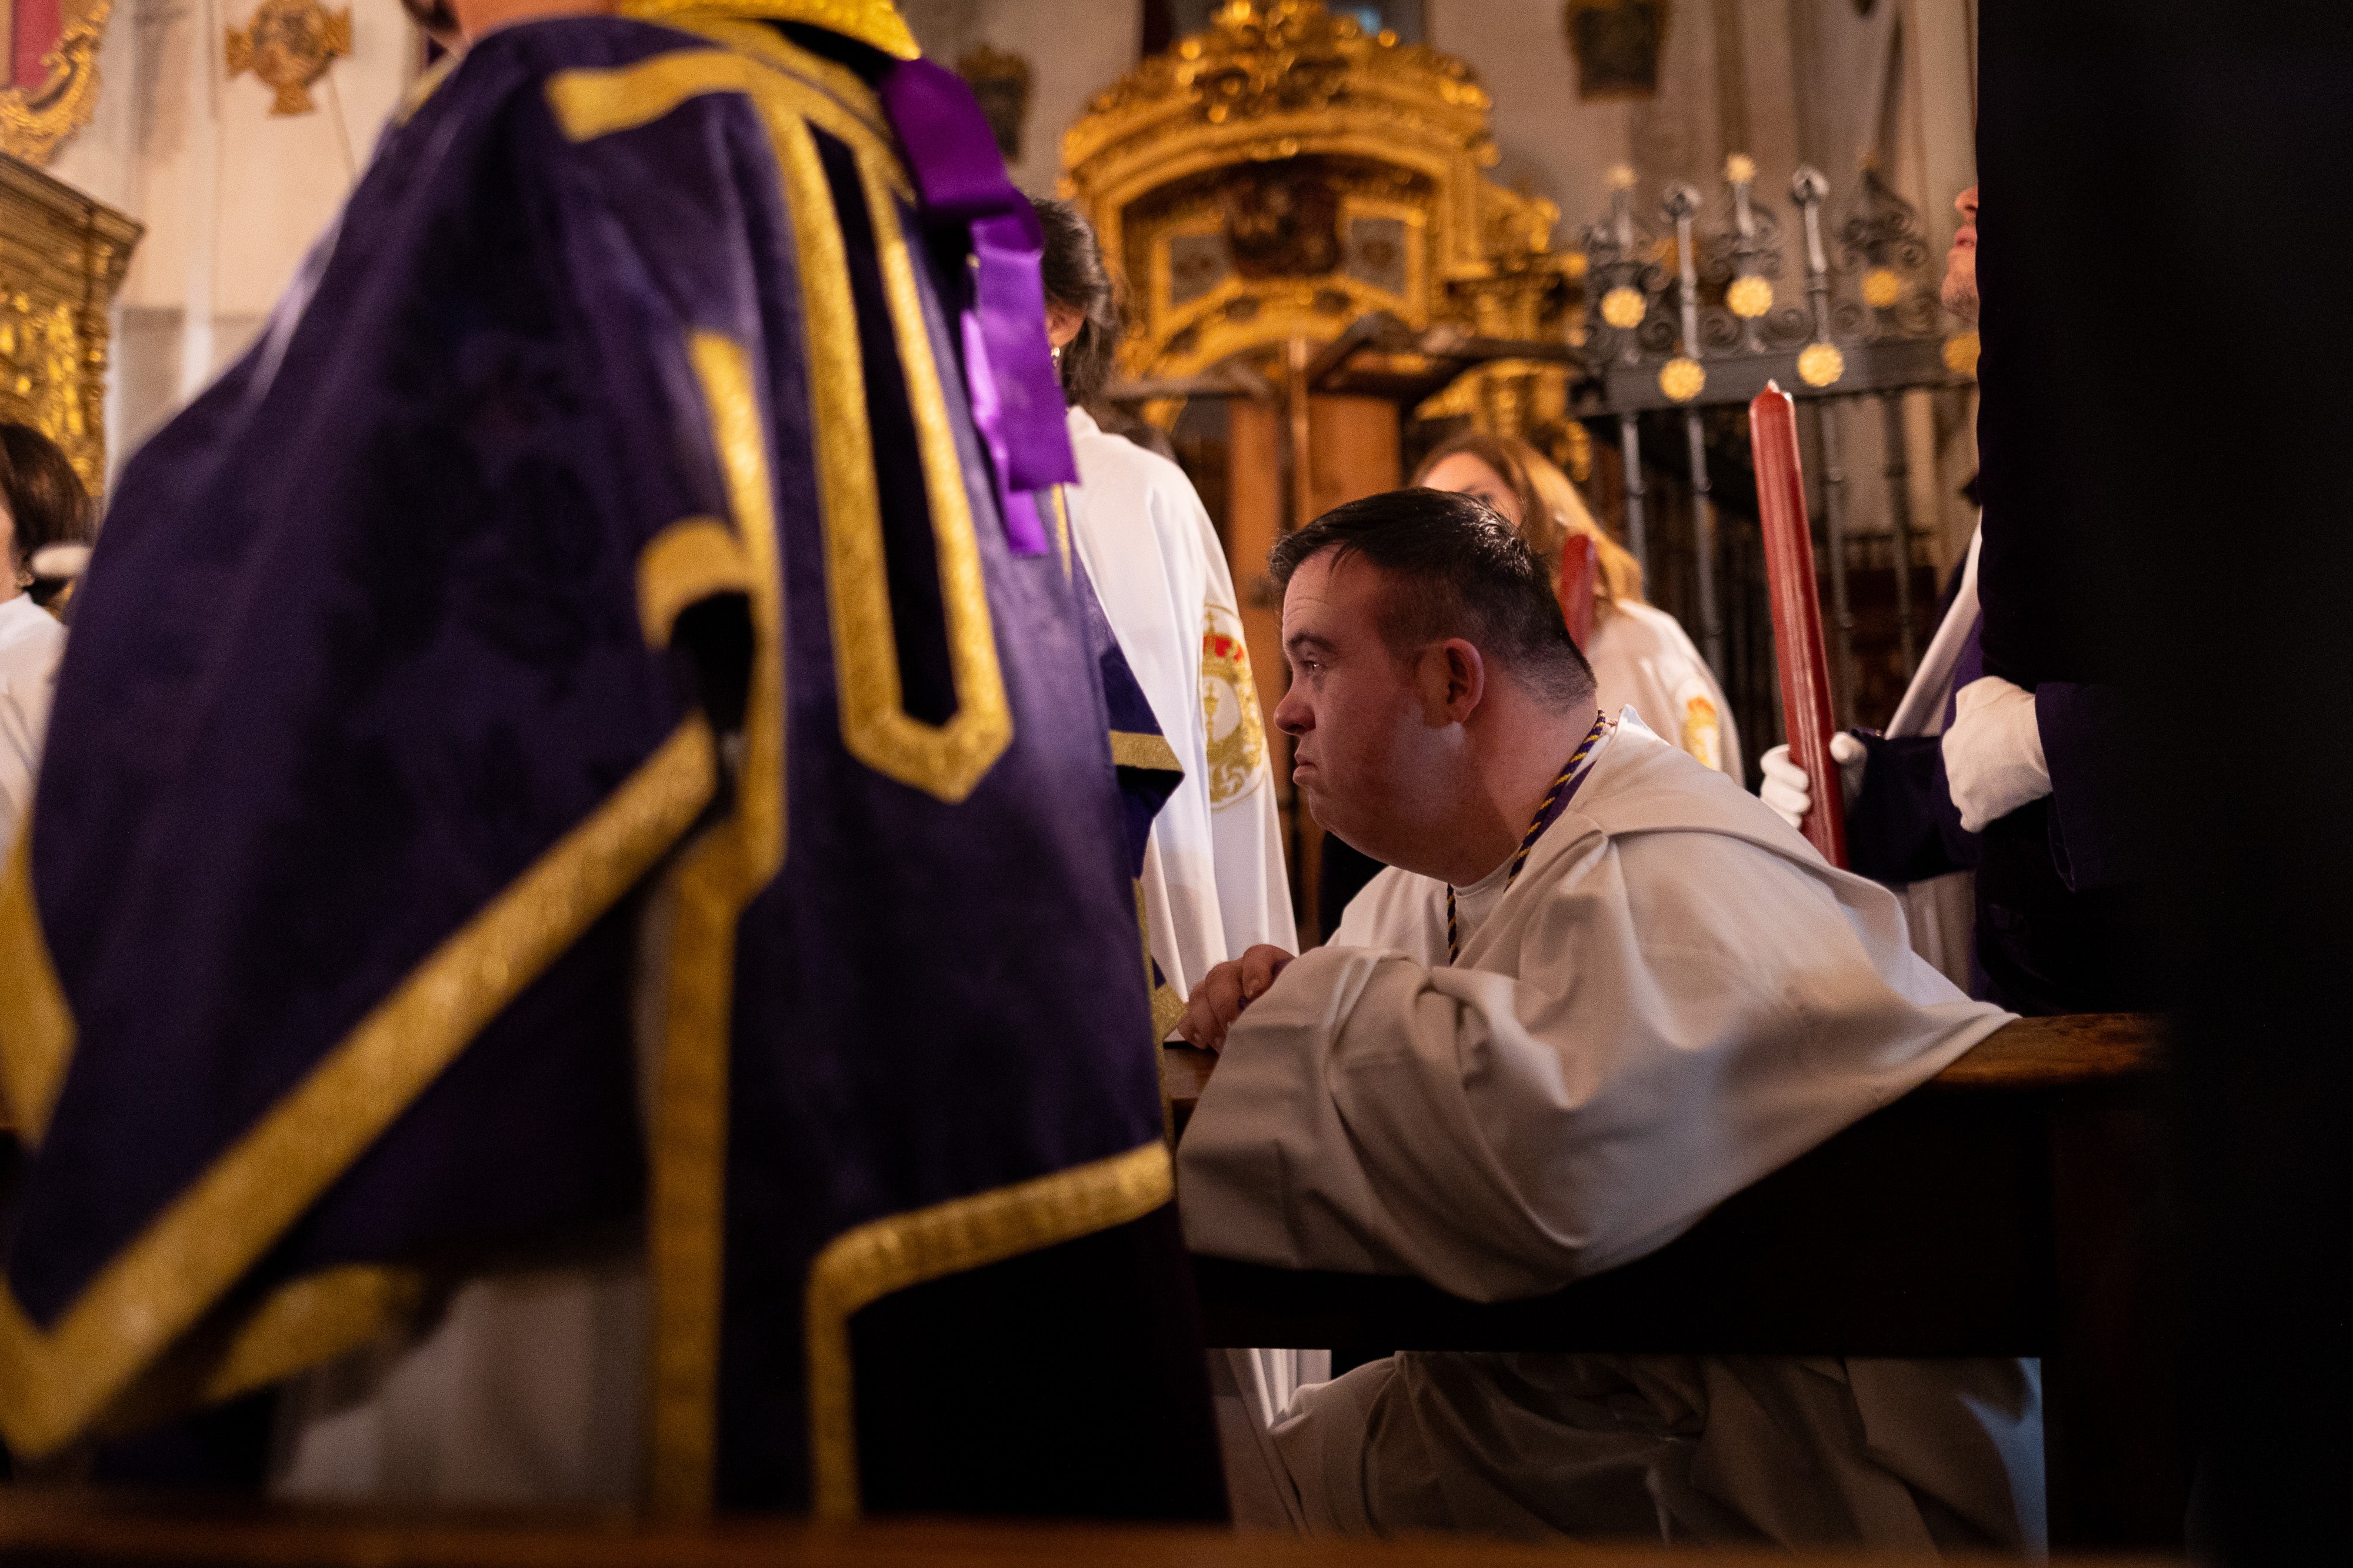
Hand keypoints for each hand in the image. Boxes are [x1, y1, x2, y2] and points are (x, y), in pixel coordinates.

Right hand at [1174, 945, 1295, 1054]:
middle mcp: (1238, 971)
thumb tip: (1288, 1018)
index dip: (1253, 972)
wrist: (1289, 1025)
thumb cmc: (1298, 1012)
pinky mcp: (1203, 1010)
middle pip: (1220, 975)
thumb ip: (1297, 1002)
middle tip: (1236, 1027)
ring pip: (1199, 993)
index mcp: (1267, 963)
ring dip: (1208, 1021)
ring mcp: (1216, 989)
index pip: (1256, 956)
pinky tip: (1204, 1044)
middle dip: (1225, 1004)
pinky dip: (1192, 1029)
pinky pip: (1186, 1015)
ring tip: (1224, 1045)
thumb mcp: (1303, 1002)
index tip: (1256, 995)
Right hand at [1758, 733, 1865, 831]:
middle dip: (1786, 797)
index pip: (1771, 762)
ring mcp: (1777, 802)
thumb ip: (1849, 748)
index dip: (1783, 772)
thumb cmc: (1848, 772)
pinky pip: (1775, 826)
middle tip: (1806, 804)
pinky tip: (1798, 830)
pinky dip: (1785, 829)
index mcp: (1787, 759)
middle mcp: (1776, 780)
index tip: (1805, 782)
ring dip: (1784, 815)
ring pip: (1771, 808)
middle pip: (1770, 788)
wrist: (1853, 800)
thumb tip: (1839, 748)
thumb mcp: (1853, 758)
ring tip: (1801, 821)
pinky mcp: (1783, 821)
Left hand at [1943, 676, 2049, 831]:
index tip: (2003, 747)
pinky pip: (1972, 822)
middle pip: (1962, 772)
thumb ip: (1969, 699)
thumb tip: (1967, 706)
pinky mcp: (1977, 811)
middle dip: (1979, 771)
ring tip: (2005, 790)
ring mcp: (1961, 789)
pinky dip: (1981, 819)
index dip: (1982, 747)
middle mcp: (1950, 764)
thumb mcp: (1985, 689)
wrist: (2038, 738)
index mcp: (1952, 738)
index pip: (1961, 746)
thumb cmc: (2015, 711)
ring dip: (1979, 794)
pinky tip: (1995, 815)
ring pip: (1963, 796)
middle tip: (2009, 767)